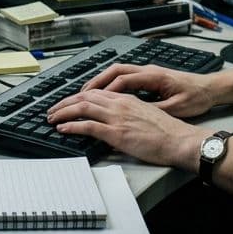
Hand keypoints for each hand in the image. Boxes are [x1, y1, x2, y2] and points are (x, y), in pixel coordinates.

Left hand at [46, 88, 208, 167]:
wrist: (180, 140)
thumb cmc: (168, 132)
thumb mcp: (146, 115)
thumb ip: (129, 114)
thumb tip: (116, 120)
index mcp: (127, 99)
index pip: (96, 93)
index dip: (77, 97)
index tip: (67, 103)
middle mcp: (120, 104)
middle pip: (85, 97)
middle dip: (65, 102)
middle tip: (52, 110)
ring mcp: (117, 118)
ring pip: (82, 108)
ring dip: (63, 112)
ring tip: (52, 118)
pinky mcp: (117, 133)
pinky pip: (88, 126)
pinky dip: (72, 125)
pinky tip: (63, 128)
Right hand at [79, 63, 215, 117]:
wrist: (210, 88)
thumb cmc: (196, 97)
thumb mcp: (177, 107)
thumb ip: (155, 109)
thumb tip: (136, 116)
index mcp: (154, 76)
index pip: (123, 79)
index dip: (105, 91)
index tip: (90, 101)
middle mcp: (148, 71)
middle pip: (114, 71)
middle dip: (93, 84)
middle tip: (78, 96)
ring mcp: (147, 72)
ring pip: (116, 72)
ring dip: (99, 83)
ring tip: (83, 95)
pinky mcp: (148, 77)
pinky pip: (123, 77)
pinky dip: (109, 84)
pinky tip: (102, 95)